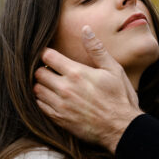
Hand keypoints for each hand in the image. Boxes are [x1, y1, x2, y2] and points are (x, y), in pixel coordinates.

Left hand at [34, 27, 142, 151]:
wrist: (121, 128)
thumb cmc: (120, 97)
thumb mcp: (113, 69)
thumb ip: (97, 49)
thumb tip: (85, 29)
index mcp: (77, 73)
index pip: (48, 56)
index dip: (48, 53)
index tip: (52, 55)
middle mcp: (65, 88)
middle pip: (39, 73)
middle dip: (43, 69)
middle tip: (52, 70)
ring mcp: (60, 105)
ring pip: (37, 89)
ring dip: (42, 85)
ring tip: (52, 84)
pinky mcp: (59, 119)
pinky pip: (40, 106)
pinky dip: (42, 100)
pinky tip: (53, 98)